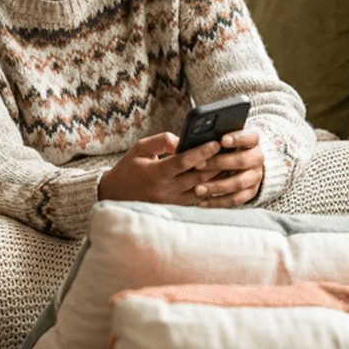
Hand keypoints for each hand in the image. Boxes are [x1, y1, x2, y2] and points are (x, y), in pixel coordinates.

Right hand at [98, 132, 230, 205]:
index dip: (201, 152)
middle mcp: (165, 190)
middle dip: (217, 165)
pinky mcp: (176, 208)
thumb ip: (161, 141)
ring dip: (218, 179)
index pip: (182, 162)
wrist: (115, 195)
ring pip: (202, 191)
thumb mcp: (139, 148)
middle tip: (232, 152)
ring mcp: (172, 202)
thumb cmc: (129, 168)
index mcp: (155, 173)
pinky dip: (212, 191)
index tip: (217, 142)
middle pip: (197, 178)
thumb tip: (182, 140)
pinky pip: (199, 201)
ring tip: (233, 165)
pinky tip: (223, 181)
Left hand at [192, 129, 263, 207]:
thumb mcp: (221, 139)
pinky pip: (235, 200)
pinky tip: (201, 202)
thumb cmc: (226, 148)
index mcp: (252, 141)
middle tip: (198, 165)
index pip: (250, 137)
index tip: (221, 139)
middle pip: (242, 160)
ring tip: (197, 189)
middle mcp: (257, 158)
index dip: (237, 138)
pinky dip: (217, 202)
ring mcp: (256, 176)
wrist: (244, 165)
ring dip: (217, 186)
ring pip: (238, 182)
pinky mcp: (251, 192)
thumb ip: (205, 138)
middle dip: (218, 163)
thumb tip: (174, 138)